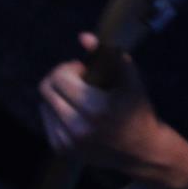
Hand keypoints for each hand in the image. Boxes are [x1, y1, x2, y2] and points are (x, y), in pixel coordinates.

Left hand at [36, 33, 181, 173]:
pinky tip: (76, 114)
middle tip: (79, 82)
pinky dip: (57, 113)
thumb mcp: (131, 81)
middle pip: (46, 89)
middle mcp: (79, 128)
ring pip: (44, 105)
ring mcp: (69, 142)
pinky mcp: (63, 150)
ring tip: (79, 99)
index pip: (59, 77)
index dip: (70, 68)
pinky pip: (47, 121)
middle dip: (60, 79)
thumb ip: (110, 55)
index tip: (85, 71)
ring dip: (58, 97)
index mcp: (95, 108)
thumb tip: (83, 37)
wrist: (143, 151)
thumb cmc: (139, 112)